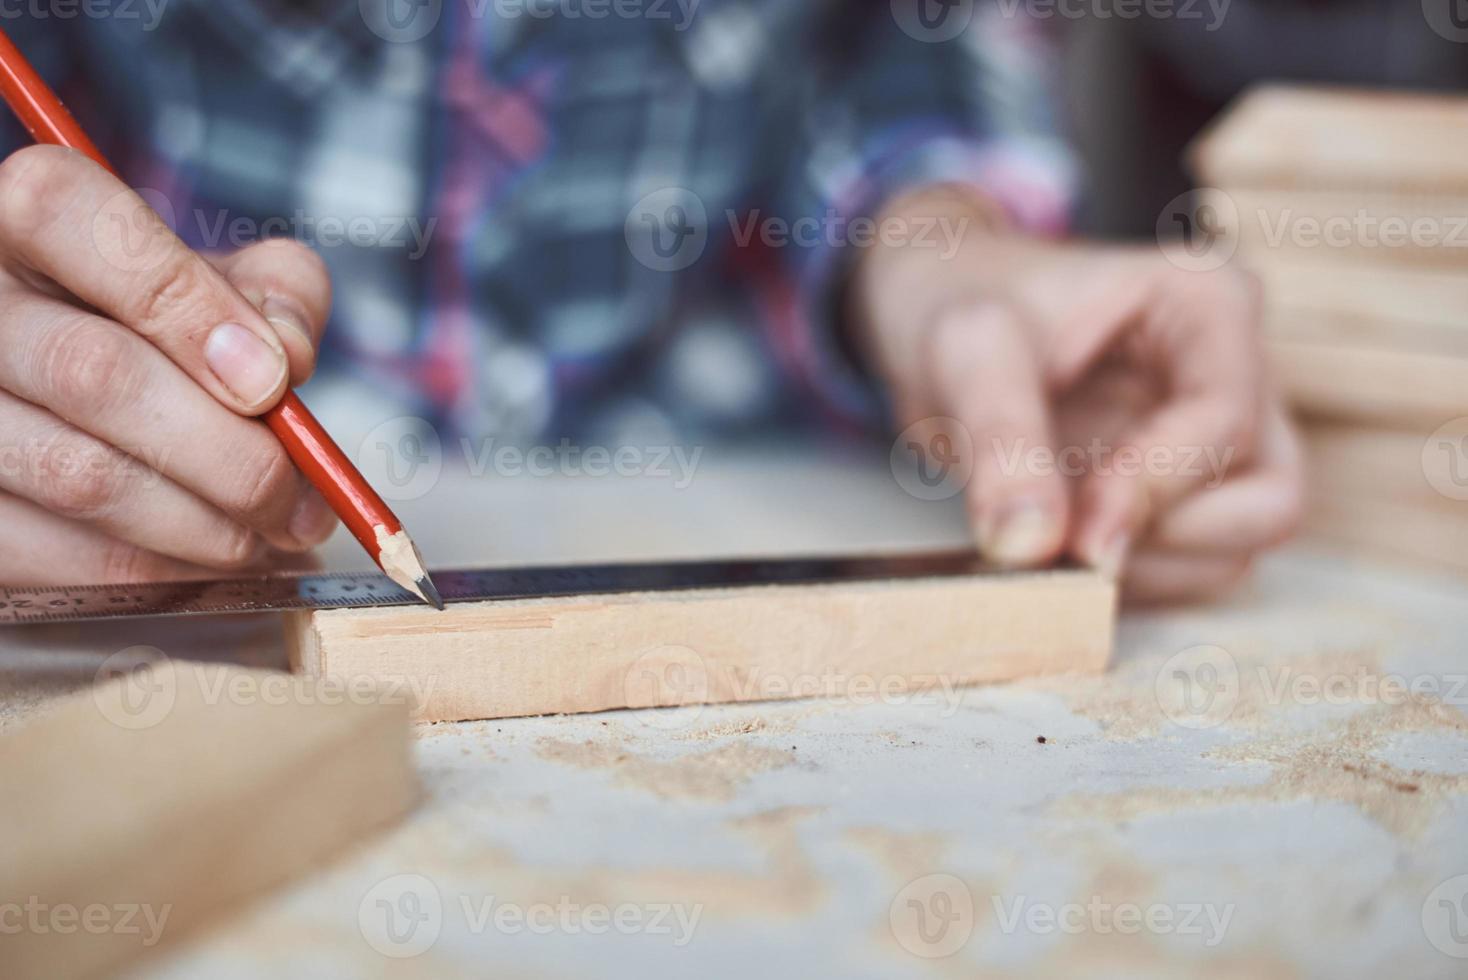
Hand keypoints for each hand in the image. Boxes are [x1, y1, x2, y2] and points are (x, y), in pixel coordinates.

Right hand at [0, 145, 336, 584]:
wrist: (69, 386)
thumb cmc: (157, 325)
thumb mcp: (223, 277)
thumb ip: (274, 292)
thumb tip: (285, 355)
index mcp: (25, 212)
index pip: (75, 217)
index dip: (187, 306)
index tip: (273, 383)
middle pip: (93, 372)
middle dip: (229, 454)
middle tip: (301, 503)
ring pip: (79, 475)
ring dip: (202, 527)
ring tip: (270, 539)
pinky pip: (48, 552)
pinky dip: (148, 571)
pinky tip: (203, 563)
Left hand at [855, 185, 1304, 601]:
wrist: (935, 313)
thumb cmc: (959, 303)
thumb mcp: (965, 348)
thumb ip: (1000, 435)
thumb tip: (1031, 545)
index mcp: (1210, 303)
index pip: (1227, 420)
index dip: (1155, 488)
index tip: (1077, 538)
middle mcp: (1240, 372)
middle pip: (1270, 500)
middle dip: (1167, 535)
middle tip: (1063, 538)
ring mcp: (1224, 442)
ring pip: (1236, 549)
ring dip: (1141, 565)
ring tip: (1045, 530)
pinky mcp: (1191, 496)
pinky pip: (1192, 570)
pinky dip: (1127, 579)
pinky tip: (1057, 541)